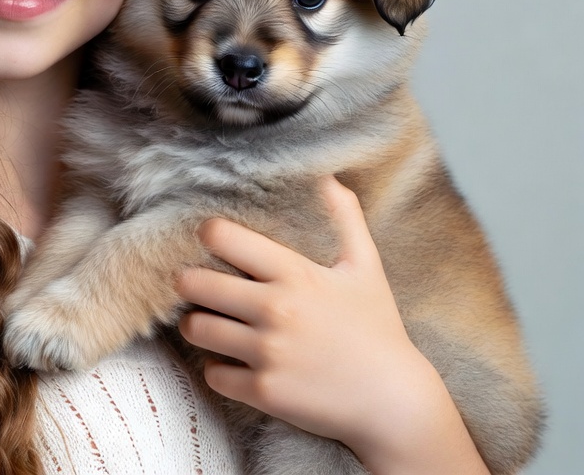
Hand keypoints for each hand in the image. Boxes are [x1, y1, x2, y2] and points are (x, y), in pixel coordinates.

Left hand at [176, 177, 490, 474]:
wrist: (394, 404)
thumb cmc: (378, 329)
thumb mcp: (365, 267)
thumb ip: (345, 219)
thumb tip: (329, 179)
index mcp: (294, 273)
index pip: (223, 237)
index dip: (209, 234)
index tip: (209, 239)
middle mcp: (275, 308)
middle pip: (195, 283)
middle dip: (189, 282)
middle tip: (195, 284)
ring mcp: (267, 352)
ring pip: (197, 328)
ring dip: (197, 324)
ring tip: (206, 321)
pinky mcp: (264, 391)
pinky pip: (214, 374)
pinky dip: (219, 369)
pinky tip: (232, 363)